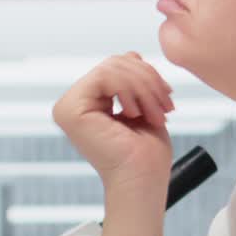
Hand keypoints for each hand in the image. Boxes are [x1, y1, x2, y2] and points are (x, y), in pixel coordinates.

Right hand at [52, 53, 173, 195]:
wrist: (143, 181)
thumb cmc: (146, 155)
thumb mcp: (144, 106)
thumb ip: (133, 79)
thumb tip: (131, 54)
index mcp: (88, 103)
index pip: (117, 66)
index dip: (147, 75)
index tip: (166, 100)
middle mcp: (74, 104)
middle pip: (115, 62)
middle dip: (148, 80)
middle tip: (164, 106)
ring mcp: (68, 107)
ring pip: (113, 66)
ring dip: (144, 87)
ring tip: (154, 113)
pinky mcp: (70, 110)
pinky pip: (105, 75)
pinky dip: (131, 90)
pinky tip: (136, 113)